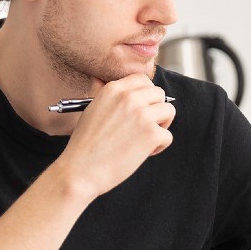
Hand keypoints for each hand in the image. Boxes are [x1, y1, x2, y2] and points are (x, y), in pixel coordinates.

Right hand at [57, 74, 175, 197]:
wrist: (81, 170)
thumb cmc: (84, 144)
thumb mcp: (89, 108)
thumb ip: (100, 91)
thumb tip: (103, 79)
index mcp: (113, 89)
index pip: (143, 79)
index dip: (146, 94)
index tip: (141, 108)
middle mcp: (130, 98)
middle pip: (160, 94)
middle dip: (155, 109)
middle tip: (144, 126)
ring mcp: (142, 115)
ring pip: (169, 111)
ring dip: (161, 125)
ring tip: (145, 138)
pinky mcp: (152, 134)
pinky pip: (168, 136)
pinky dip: (158, 147)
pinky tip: (143, 153)